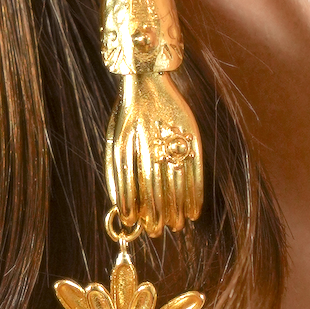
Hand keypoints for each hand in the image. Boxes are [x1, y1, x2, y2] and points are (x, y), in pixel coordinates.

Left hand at [105, 73, 203, 236]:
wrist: (147, 76)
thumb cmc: (128, 114)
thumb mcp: (114, 137)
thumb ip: (116, 168)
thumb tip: (118, 202)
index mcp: (126, 140)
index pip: (127, 181)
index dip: (131, 204)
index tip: (133, 222)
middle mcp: (148, 139)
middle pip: (152, 185)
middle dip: (155, 213)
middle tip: (157, 232)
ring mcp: (171, 136)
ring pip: (174, 180)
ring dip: (176, 207)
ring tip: (176, 226)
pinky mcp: (190, 134)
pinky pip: (195, 169)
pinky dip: (195, 193)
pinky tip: (194, 210)